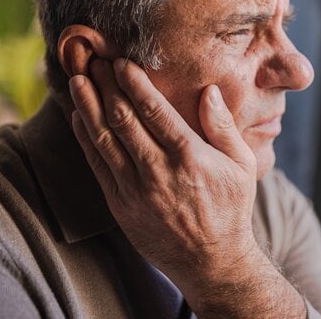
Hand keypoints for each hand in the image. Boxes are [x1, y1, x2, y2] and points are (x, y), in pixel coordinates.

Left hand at [69, 58, 258, 289]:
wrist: (210, 260)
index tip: (122, 61)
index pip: (153, 110)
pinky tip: (78, 115)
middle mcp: (158, 170)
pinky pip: (96, 164)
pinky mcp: (119, 204)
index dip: (133, 82)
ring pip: (103, 138)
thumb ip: (223, 127)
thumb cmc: (230, 208)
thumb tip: (209, 91)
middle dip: (105, 85)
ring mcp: (134, 189)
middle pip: (122, 118)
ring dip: (87, 105)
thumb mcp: (241, 165)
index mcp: (189, 156)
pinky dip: (85, 136)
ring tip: (78, 79)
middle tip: (95, 60)